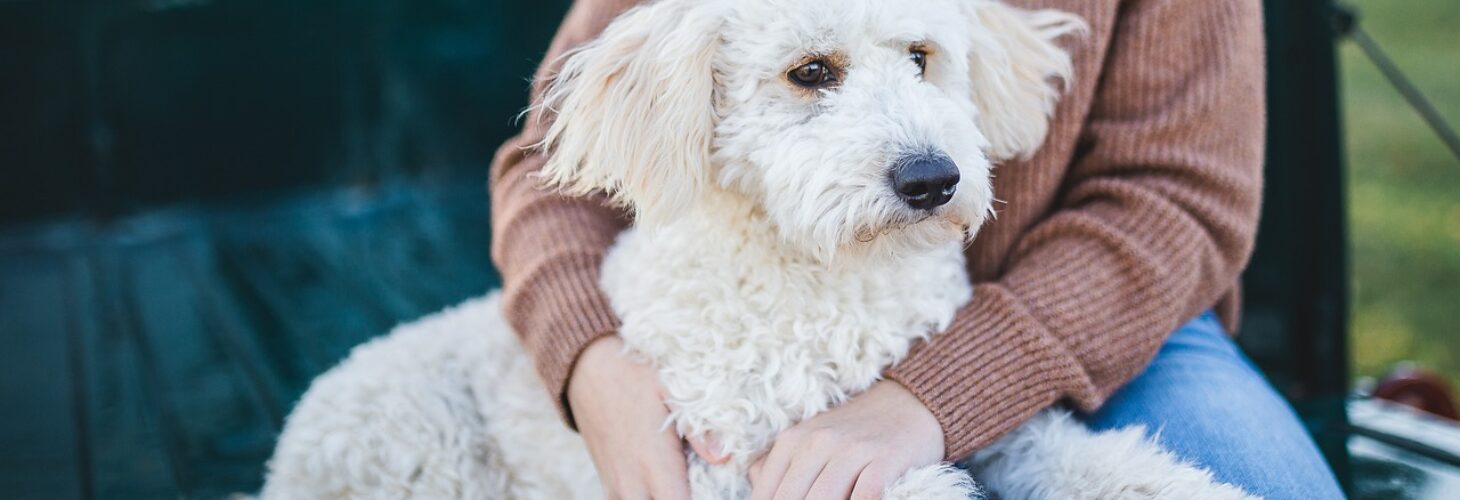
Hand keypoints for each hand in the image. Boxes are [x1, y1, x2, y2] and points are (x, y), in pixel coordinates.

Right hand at [567, 336, 726, 498]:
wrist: (585, 367)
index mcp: (654, 463)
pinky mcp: (607, 482)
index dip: (700, 499)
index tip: (713, 488)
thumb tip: (723, 456)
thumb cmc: (633, 374)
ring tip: (681, 485)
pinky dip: (643, 499)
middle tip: (699, 486)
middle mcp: (632, 483)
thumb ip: (697, 428)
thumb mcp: (670, 390)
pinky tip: (660, 486)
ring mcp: (616, 486)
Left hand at [748, 380, 943, 499]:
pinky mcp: (885, 459)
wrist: (910, 404)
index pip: (766, 495)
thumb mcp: (809, 439)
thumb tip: (756, 494)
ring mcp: (852, 450)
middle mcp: (817, 442)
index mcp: (792, 441)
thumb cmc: (854, 433)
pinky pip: (864, 497)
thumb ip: (778, 466)